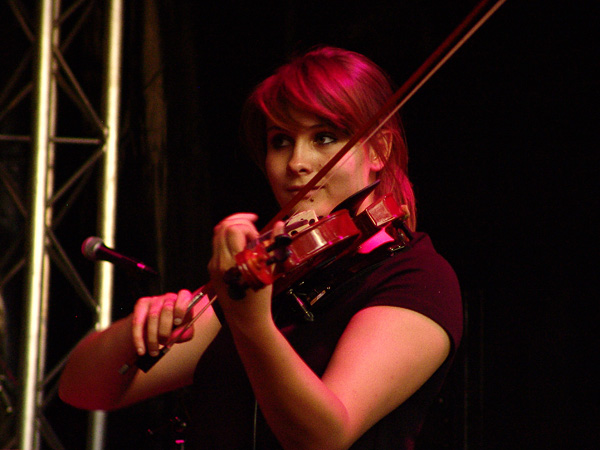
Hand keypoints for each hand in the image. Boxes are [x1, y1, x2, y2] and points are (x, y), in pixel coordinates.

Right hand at [131, 289, 195, 356]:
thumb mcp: (184, 331)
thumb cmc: (174, 328)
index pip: (184, 296)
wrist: (157, 327)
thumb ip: (185, 333)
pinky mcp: (141, 305)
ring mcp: (154, 300)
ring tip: (153, 351)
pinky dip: (139, 338)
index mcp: (183, 300)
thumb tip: (177, 335)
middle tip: (164, 342)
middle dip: (165, 329)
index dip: (181, 308)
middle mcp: (169, 297)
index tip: (177, 322)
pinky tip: (141, 349)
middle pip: (167, 309)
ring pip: (152, 316)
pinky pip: (138, 322)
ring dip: (152, 337)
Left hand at [208, 213, 284, 329]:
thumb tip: (279, 225)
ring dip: (232, 230)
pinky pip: (217, 247)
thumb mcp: (268, 270)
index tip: (257, 235)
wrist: (245, 319)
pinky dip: (227, 241)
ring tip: (246, 236)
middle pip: (222, 228)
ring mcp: (214, 265)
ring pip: (218, 235)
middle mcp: (221, 261)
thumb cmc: (260, 298)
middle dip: (238, 222)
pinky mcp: (212, 269)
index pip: (234, 229)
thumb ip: (273, 244)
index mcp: (236, 262)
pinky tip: (240, 247)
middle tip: (252, 227)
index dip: (247, 226)